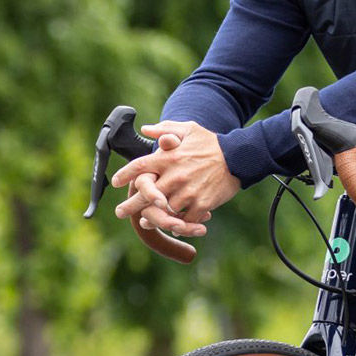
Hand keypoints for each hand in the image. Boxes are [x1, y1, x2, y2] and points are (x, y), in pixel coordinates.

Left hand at [110, 121, 241, 239]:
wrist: (239, 156)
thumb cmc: (211, 143)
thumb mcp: (188, 129)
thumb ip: (165, 130)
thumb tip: (146, 130)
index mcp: (168, 157)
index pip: (140, 166)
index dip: (125, 175)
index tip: (116, 181)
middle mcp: (174, 176)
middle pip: (145, 195)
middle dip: (130, 205)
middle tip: (120, 212)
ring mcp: (188, 192)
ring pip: (163, 211)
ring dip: (153, 218)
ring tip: (145, 222)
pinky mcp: (201, 204)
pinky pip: (185, 220)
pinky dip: (179, 224)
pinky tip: (174, 225)